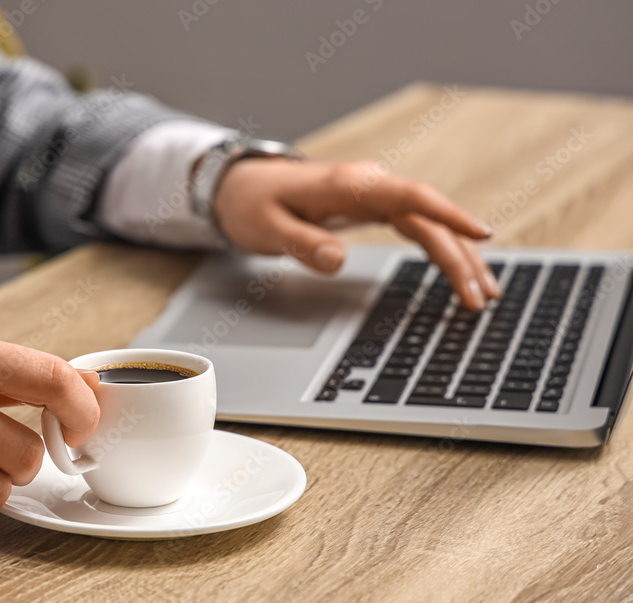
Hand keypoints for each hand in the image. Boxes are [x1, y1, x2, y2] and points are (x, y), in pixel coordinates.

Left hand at [212, 158, 501, 309]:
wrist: (239, 185)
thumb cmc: (252, 203)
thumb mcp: (268, 228)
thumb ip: (303, 244)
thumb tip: (338, 261)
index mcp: (349, 185)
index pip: (411, 197)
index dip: (449, 215)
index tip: (482, 235)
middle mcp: (369, 185)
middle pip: (429, 218)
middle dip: (459, 256)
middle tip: (479, 297)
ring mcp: (373, 195)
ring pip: (428, 224)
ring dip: (457, 256)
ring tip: (483, 291)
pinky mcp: (372, 207)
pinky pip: (416, 226)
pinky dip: (439, 248)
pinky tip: (458, 269)